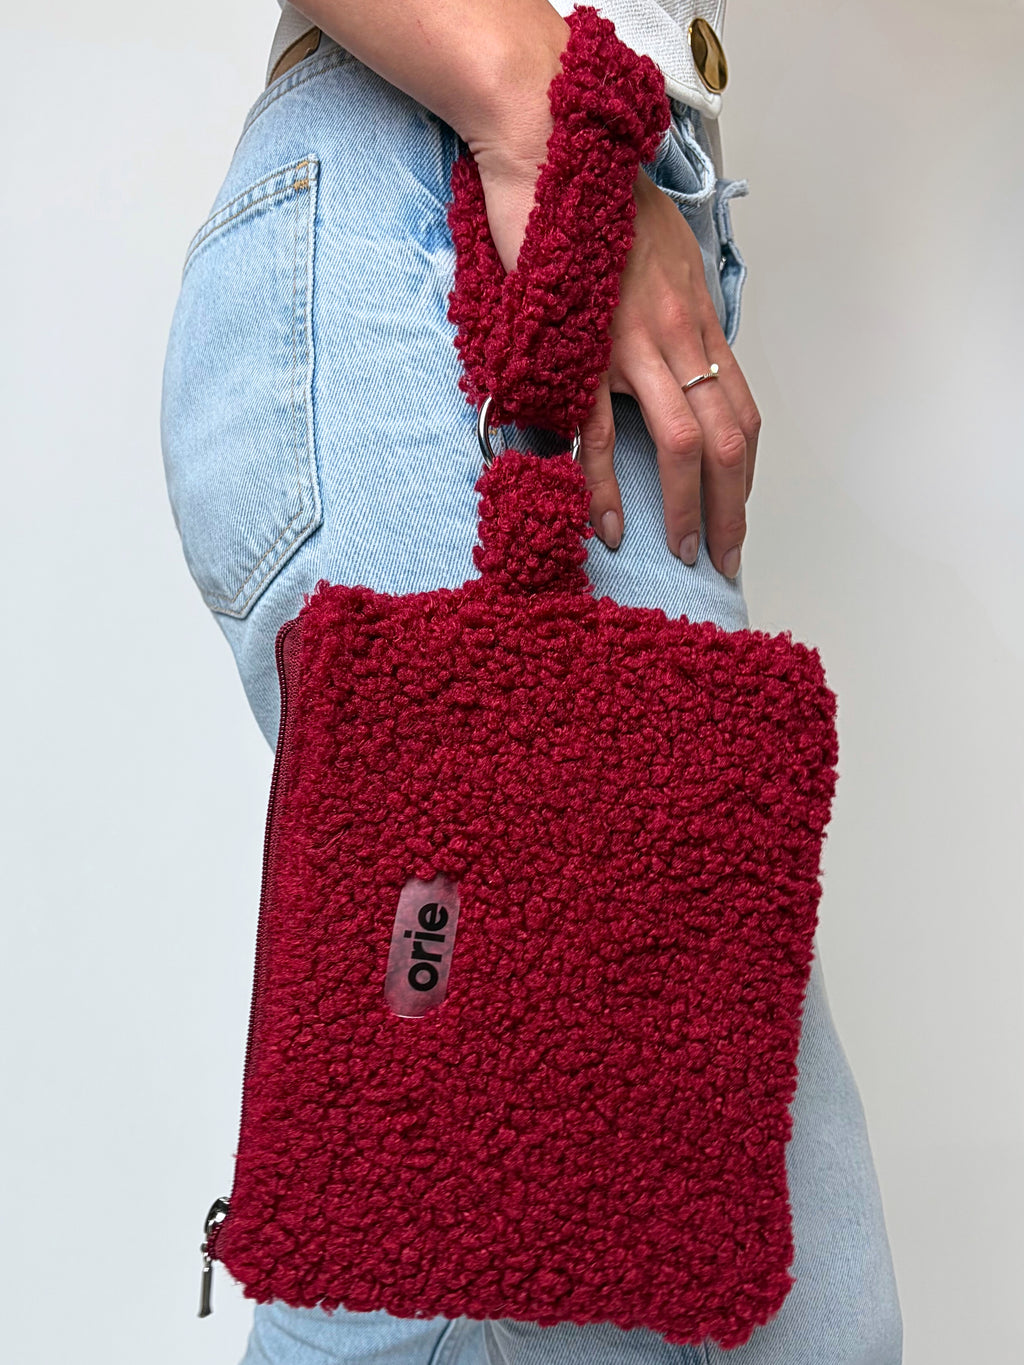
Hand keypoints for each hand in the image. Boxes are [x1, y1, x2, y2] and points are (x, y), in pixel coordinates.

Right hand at [477, 154, 759, 578]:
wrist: (556, 155)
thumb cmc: (605, 200)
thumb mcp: (667, 255)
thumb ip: (678, 312)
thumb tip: (680, 358)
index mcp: (700, 320)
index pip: (742, 412)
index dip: (747, 473)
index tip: (740, 512)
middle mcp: (680, 339)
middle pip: (726, 442)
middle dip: (732, 509)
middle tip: (727, 556)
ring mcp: (633, 349)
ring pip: (681, 446)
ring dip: (687, 510)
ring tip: (685, 552)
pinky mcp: (582, 353)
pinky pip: (598, 436)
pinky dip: (605, 488)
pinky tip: (613, 527)